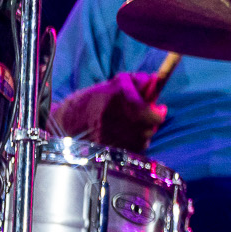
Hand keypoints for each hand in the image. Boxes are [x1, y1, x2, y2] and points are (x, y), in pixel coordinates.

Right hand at [51, 71, 166, 151]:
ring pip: (144, 139)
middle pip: (151, 128)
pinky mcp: (113, 151)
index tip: (160, 107)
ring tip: (129, 124)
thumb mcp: (119, 82)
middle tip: (145, 115)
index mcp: (121, 101)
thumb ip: (141, 80)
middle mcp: (120, 120)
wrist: (71, 119)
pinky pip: (134, 148)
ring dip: (142, 132)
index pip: (153, 115)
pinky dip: (133, 141)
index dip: (159, 112)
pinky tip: (122, 134)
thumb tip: (156, 81)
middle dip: (151, 121)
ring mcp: (116, 138)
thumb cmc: (98, 98)